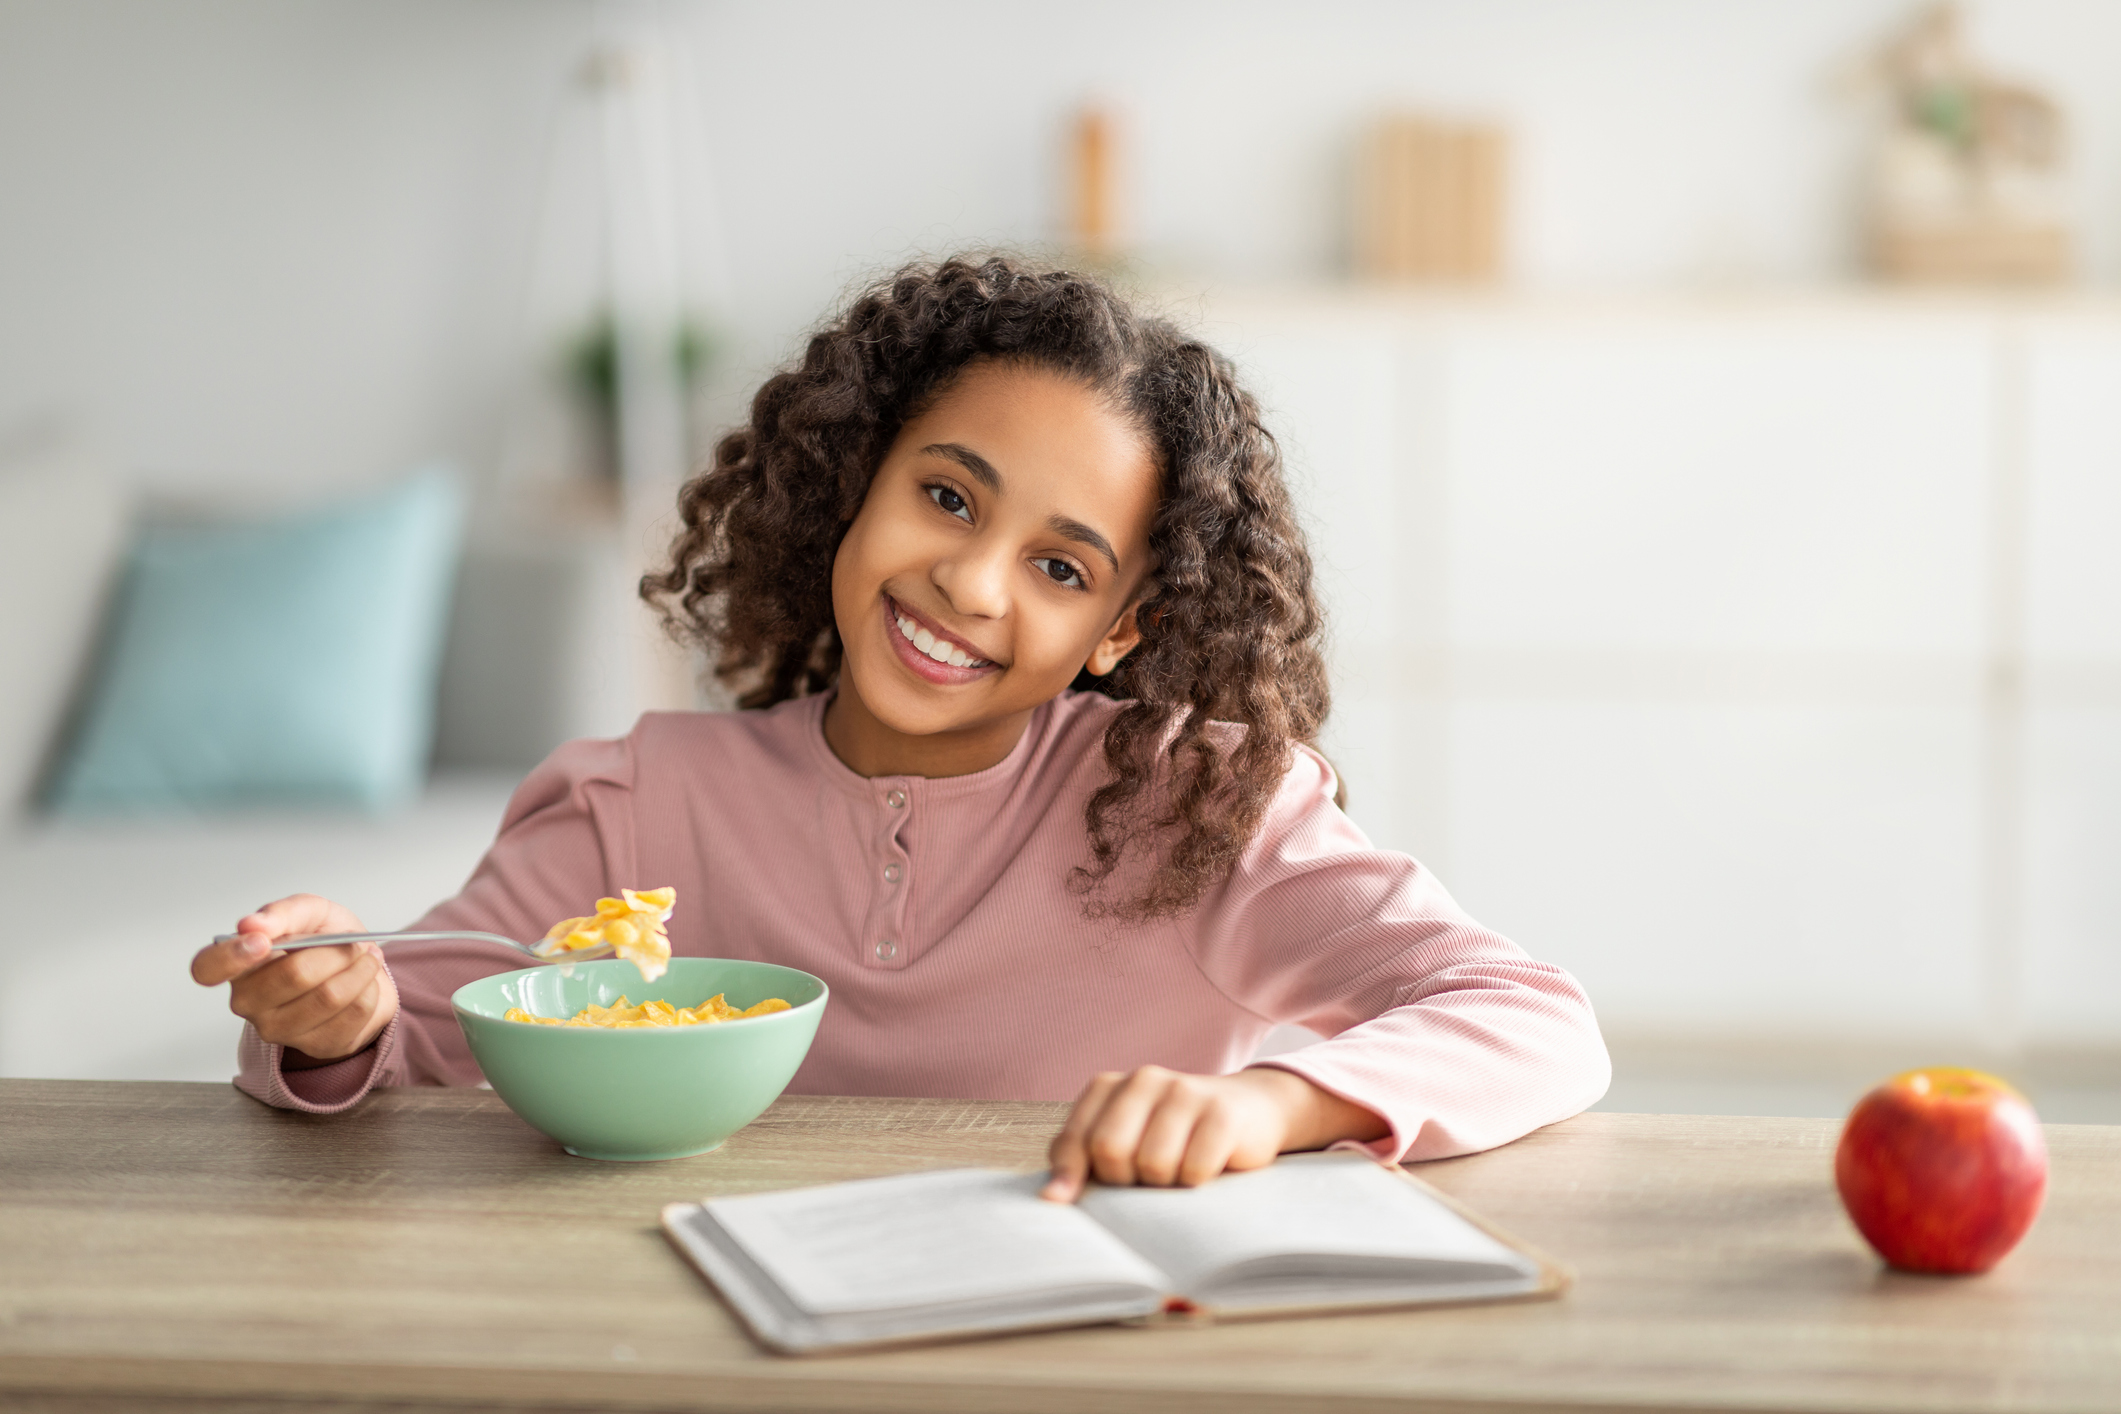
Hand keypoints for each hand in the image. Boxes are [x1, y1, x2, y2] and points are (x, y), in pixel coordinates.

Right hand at [189, 894, 399, 1067]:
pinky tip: (365, 981)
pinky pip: (354, 1012)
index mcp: (238, 964)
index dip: (231, 956)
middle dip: (336, 952)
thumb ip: (283, 912)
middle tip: (353, 941)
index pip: (207, 968)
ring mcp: (279, 1029)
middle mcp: (249, 1002)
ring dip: (360, 969)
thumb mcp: (309, 912)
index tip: (262, 941)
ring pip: (329, 997)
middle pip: (293, 976)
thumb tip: (252, 924)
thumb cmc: (324, 941)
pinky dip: (370, 988)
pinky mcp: (316, 1046)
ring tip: (365, 957)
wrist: (359, 969)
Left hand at [1041, 1065, 1390, 1201]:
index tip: (1075, 1202)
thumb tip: (1051, 1199)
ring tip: (1178, 1171)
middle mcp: (1144, 1079)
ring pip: (1154, 1164)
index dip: (1075, 1179)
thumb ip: (1082, 1163)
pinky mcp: (1222, 1113)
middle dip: (1126, 1181)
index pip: (1074, 1141)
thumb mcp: (1124, 1142)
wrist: (1251, 1110)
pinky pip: (1194, 1170)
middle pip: (1110, 1151)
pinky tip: (1207, 1167)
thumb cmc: (1173, 1137)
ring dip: (1166, 1185)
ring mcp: (1185, 1091)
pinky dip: (1197, 1183)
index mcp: (1109, 1086)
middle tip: (1146, 1180)